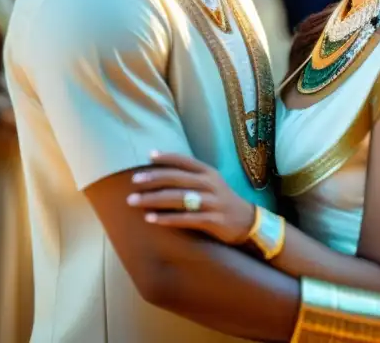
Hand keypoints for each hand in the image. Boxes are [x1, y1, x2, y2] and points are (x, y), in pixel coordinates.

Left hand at [127, 151, 255, 244]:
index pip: (185, 161)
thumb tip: (159, 168)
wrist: (246, 221)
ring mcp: (212, 202)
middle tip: (133, 181)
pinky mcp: (213, 220)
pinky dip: (167, 218)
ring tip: (134, 201)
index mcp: (208, 172)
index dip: (166, 157)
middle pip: (177, 179)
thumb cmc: (220, 200)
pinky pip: (186, 219)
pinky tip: (151, 219)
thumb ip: (190, 175)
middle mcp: (210, 184)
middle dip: (153, 179)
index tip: (148, 156)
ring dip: (153, 199)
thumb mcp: (210, 182)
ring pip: (178, 198)